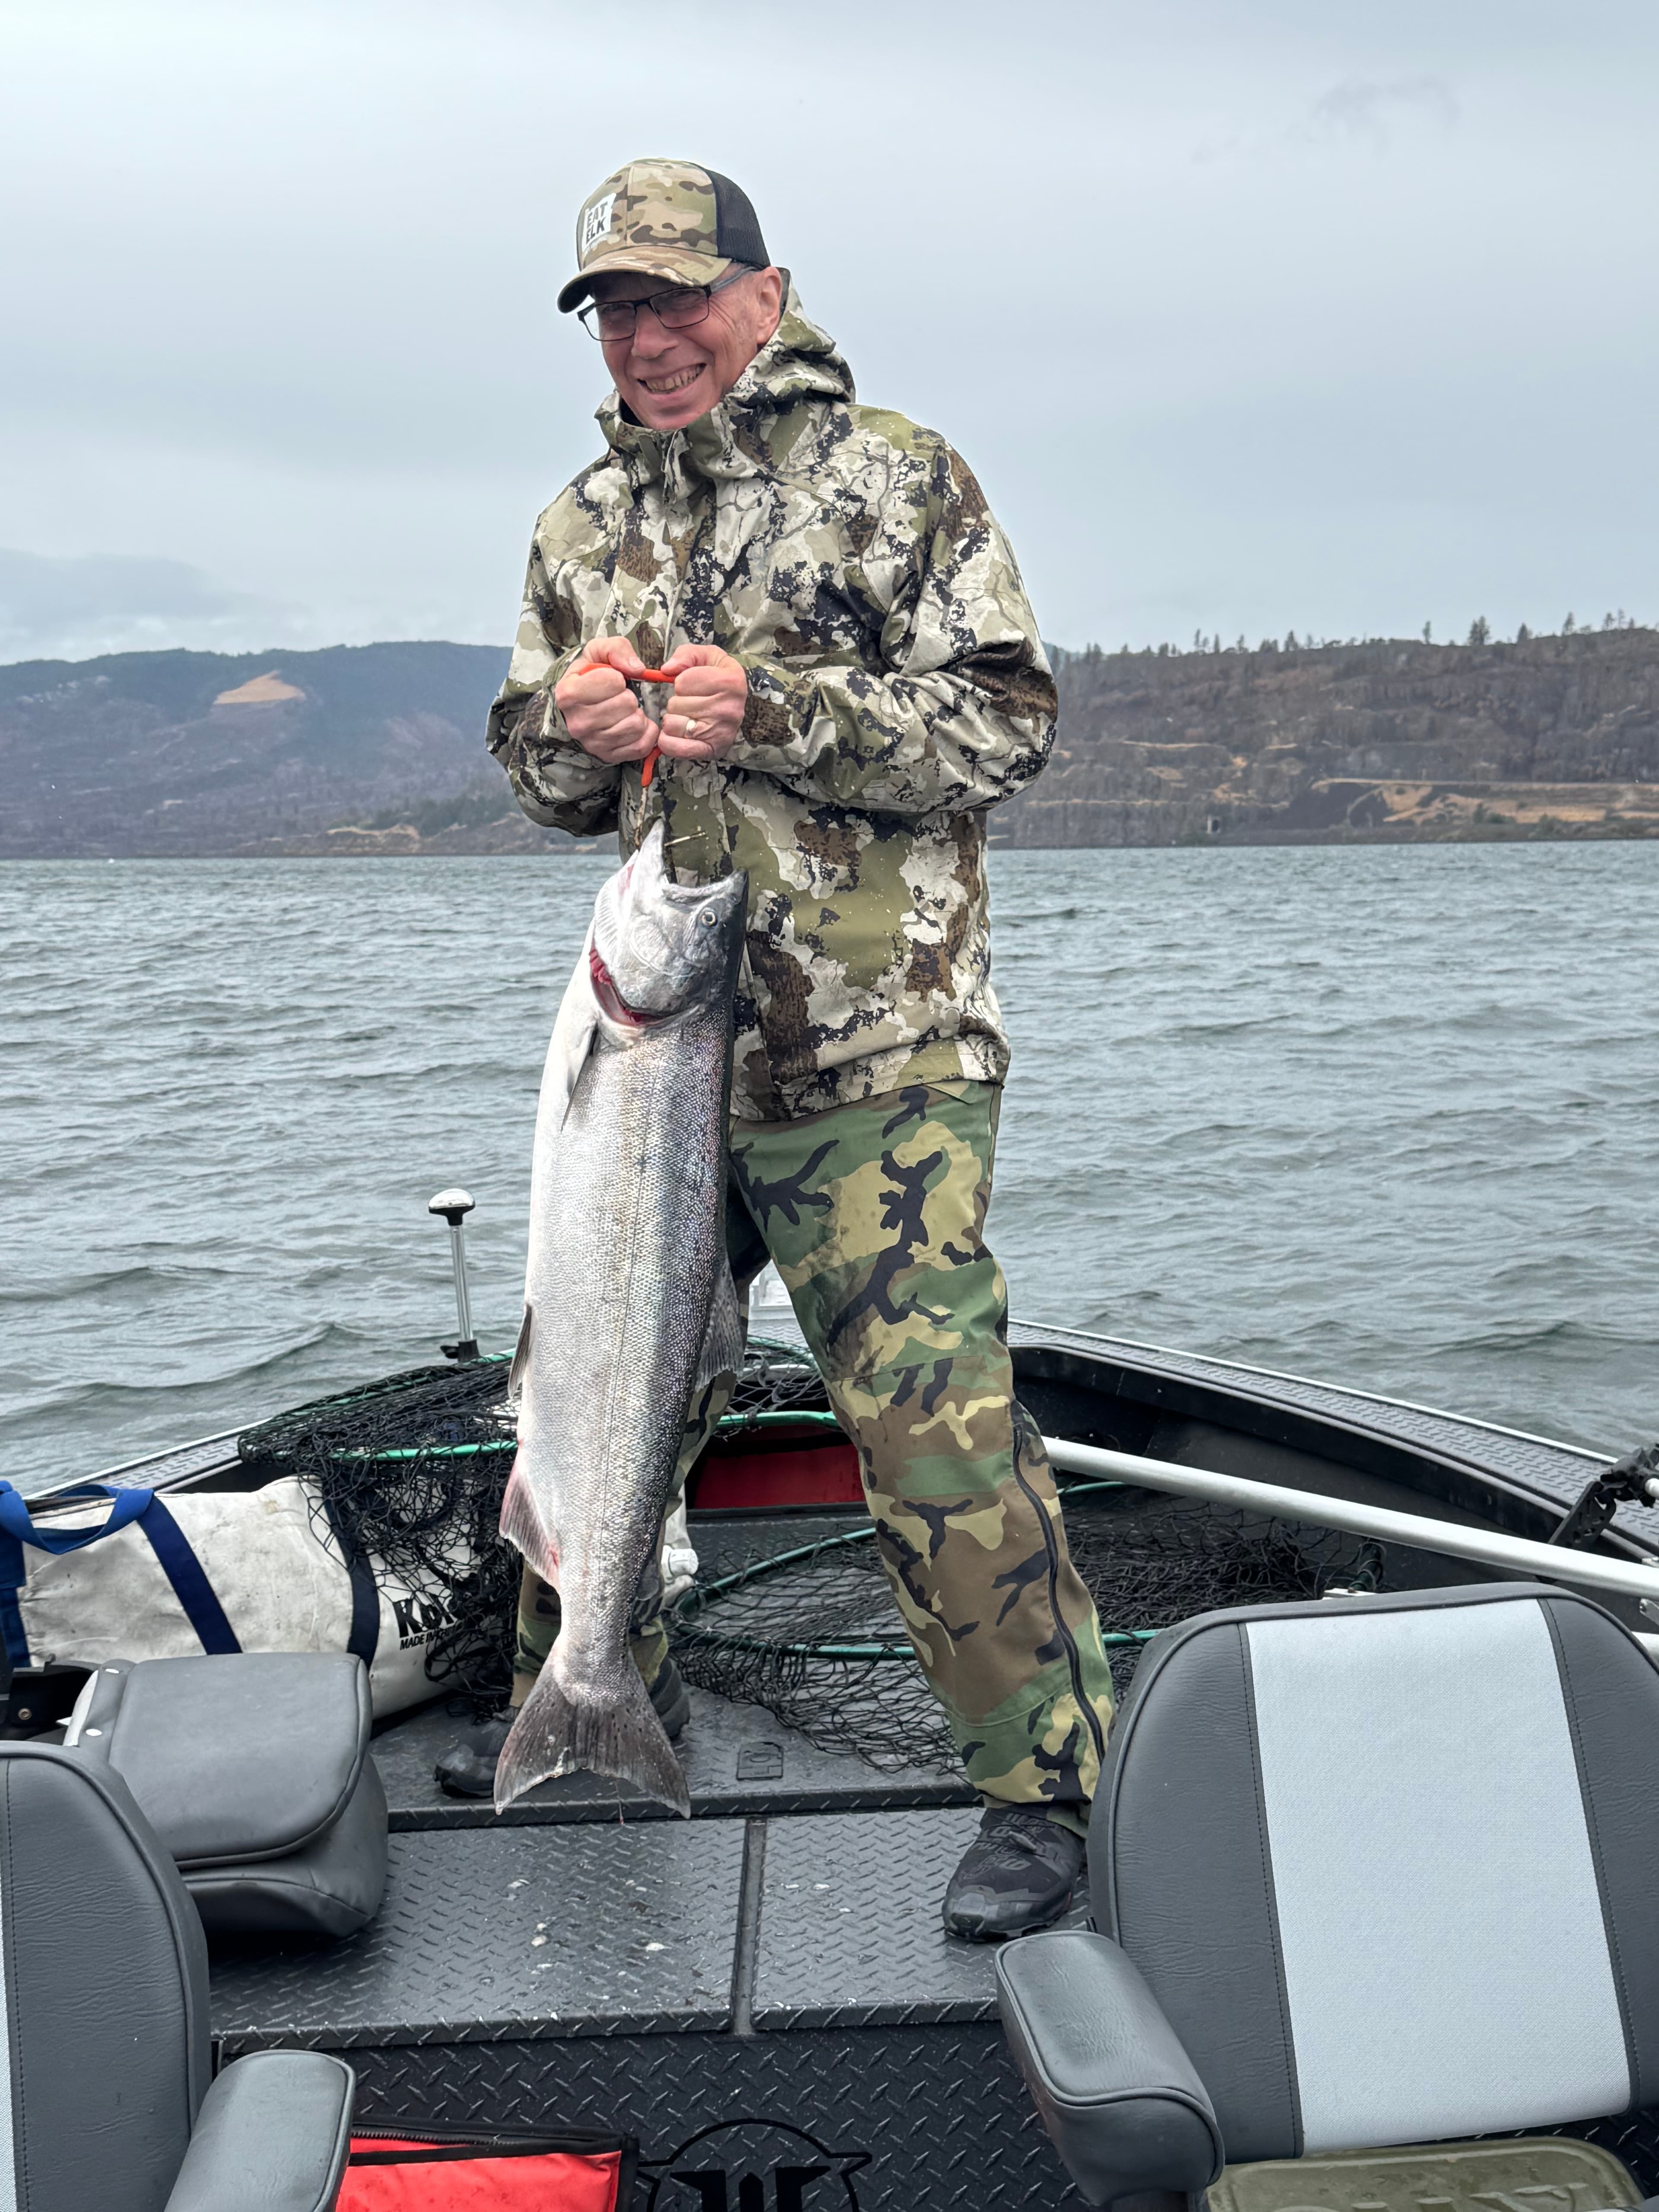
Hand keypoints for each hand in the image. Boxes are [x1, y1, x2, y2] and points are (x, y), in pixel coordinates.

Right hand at [554, 637, 655, 763]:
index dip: (617, 677)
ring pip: (636, 725)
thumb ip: (617, 649)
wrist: (578, 706)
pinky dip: (646, 733)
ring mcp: (593, 743)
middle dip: (629, 695)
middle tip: (620, 696)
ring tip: (625, 710)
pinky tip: (635, 724)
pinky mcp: (608, 756)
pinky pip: (641, 746)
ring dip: (637, 714)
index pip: (613, 682)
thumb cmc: (589, 676)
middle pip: (627, 704)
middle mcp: (578, 723)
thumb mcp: (597, 651)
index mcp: (568, 694)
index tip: (609, 680)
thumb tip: (638, 669)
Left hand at [655, 643, 746, 761]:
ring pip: (672, 724)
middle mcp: (729, 709)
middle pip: (675, 704)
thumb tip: (666, 669)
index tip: (694, 684)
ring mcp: (721, 732)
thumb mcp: (707, 657)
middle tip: (692, 703)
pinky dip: (669, 742)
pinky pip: (676, 748)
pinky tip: (677, 734)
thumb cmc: (719, 678)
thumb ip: (685, 654)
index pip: (682, 682)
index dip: (681, 681)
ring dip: (674, 720)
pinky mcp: (712, 750)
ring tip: (688, 717)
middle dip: (677, 701)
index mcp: (730, 681)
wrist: (738, 706)